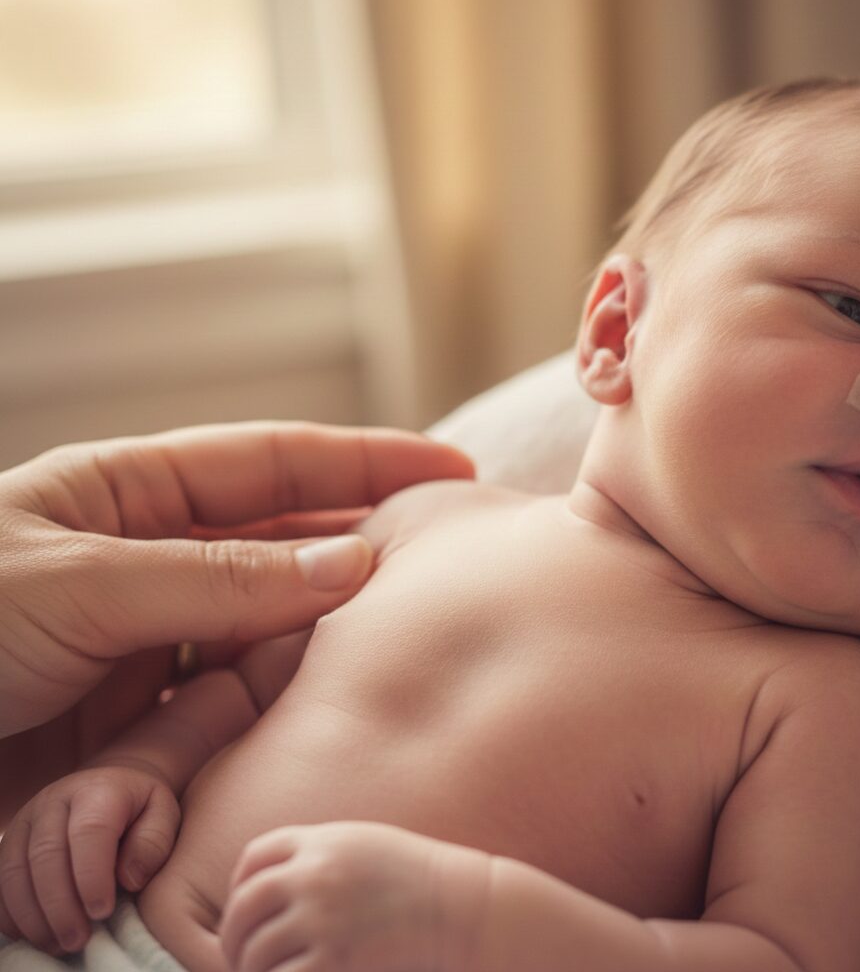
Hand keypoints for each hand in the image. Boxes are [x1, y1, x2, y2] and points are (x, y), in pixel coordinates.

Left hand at [0, 422, 473, 738]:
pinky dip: (270, 718)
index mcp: (126, 496)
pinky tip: (314, 718)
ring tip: (394, 644)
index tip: (449, 469)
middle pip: (282, 547)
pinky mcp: (133, 729)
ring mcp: (144, 649)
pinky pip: (224, 714)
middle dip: (360, 551)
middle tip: (446, 564)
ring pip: (262, 637)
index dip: (365, 462)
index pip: (273, 464)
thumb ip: (218, 579)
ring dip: (319, 644)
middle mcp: (147, 566)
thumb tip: (348, 561)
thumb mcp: (79, 583)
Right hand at [0, 765, 178, 954]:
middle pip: (46, 855)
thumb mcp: (163, 815)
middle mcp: (55, 800)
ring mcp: (27, 820)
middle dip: (60, 905)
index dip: (92, 875)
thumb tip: (129, 880)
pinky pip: (0, 882)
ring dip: (34, 916)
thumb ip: (153, 842)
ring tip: (59, 945)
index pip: (90, 831)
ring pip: (15, 871)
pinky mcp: (10, 842)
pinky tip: (35, 936)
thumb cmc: (140, 809)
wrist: (110, 788)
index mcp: (98, 790)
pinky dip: (13, 915)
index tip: (102, 911)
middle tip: (79, 940)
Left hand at [219, 822, 491, 971]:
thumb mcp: (363, 844)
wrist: (457, 907)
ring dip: (251, 968)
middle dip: (233, 935)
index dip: (239, 885)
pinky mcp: (333, 960)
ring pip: (255, 951)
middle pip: (244, 904)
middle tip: (239, 955)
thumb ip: (318, 852)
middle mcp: (314, 875)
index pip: (253, 857)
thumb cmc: (414, 878)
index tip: (244, 908)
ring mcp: (321, 918)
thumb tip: (272, 879)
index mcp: (321, 842)